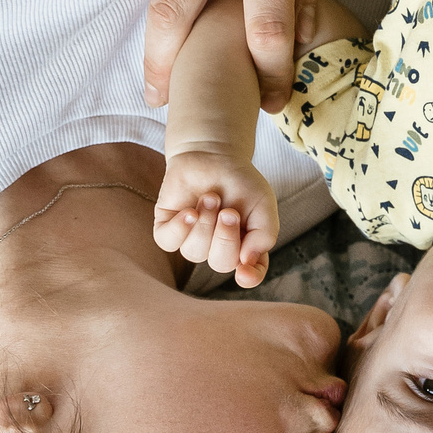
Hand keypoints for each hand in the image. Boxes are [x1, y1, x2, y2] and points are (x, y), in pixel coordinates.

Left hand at [155, 148, 280, 287]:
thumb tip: (247, 262)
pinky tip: (189, 211)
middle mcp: (218, 248)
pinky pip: (169, 242)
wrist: (213, 154)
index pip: (249, 273)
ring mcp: (192, 240)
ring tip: (210, 198)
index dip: (248, 277)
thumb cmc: (240, 181)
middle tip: (229, 211)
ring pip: (194, 252)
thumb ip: (264, 234)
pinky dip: (180, 228)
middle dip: (225, 237)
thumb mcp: (264, 204)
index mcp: (245, 246)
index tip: (245, 272)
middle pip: (220, 264)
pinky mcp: (169, 228)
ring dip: (204, 224)